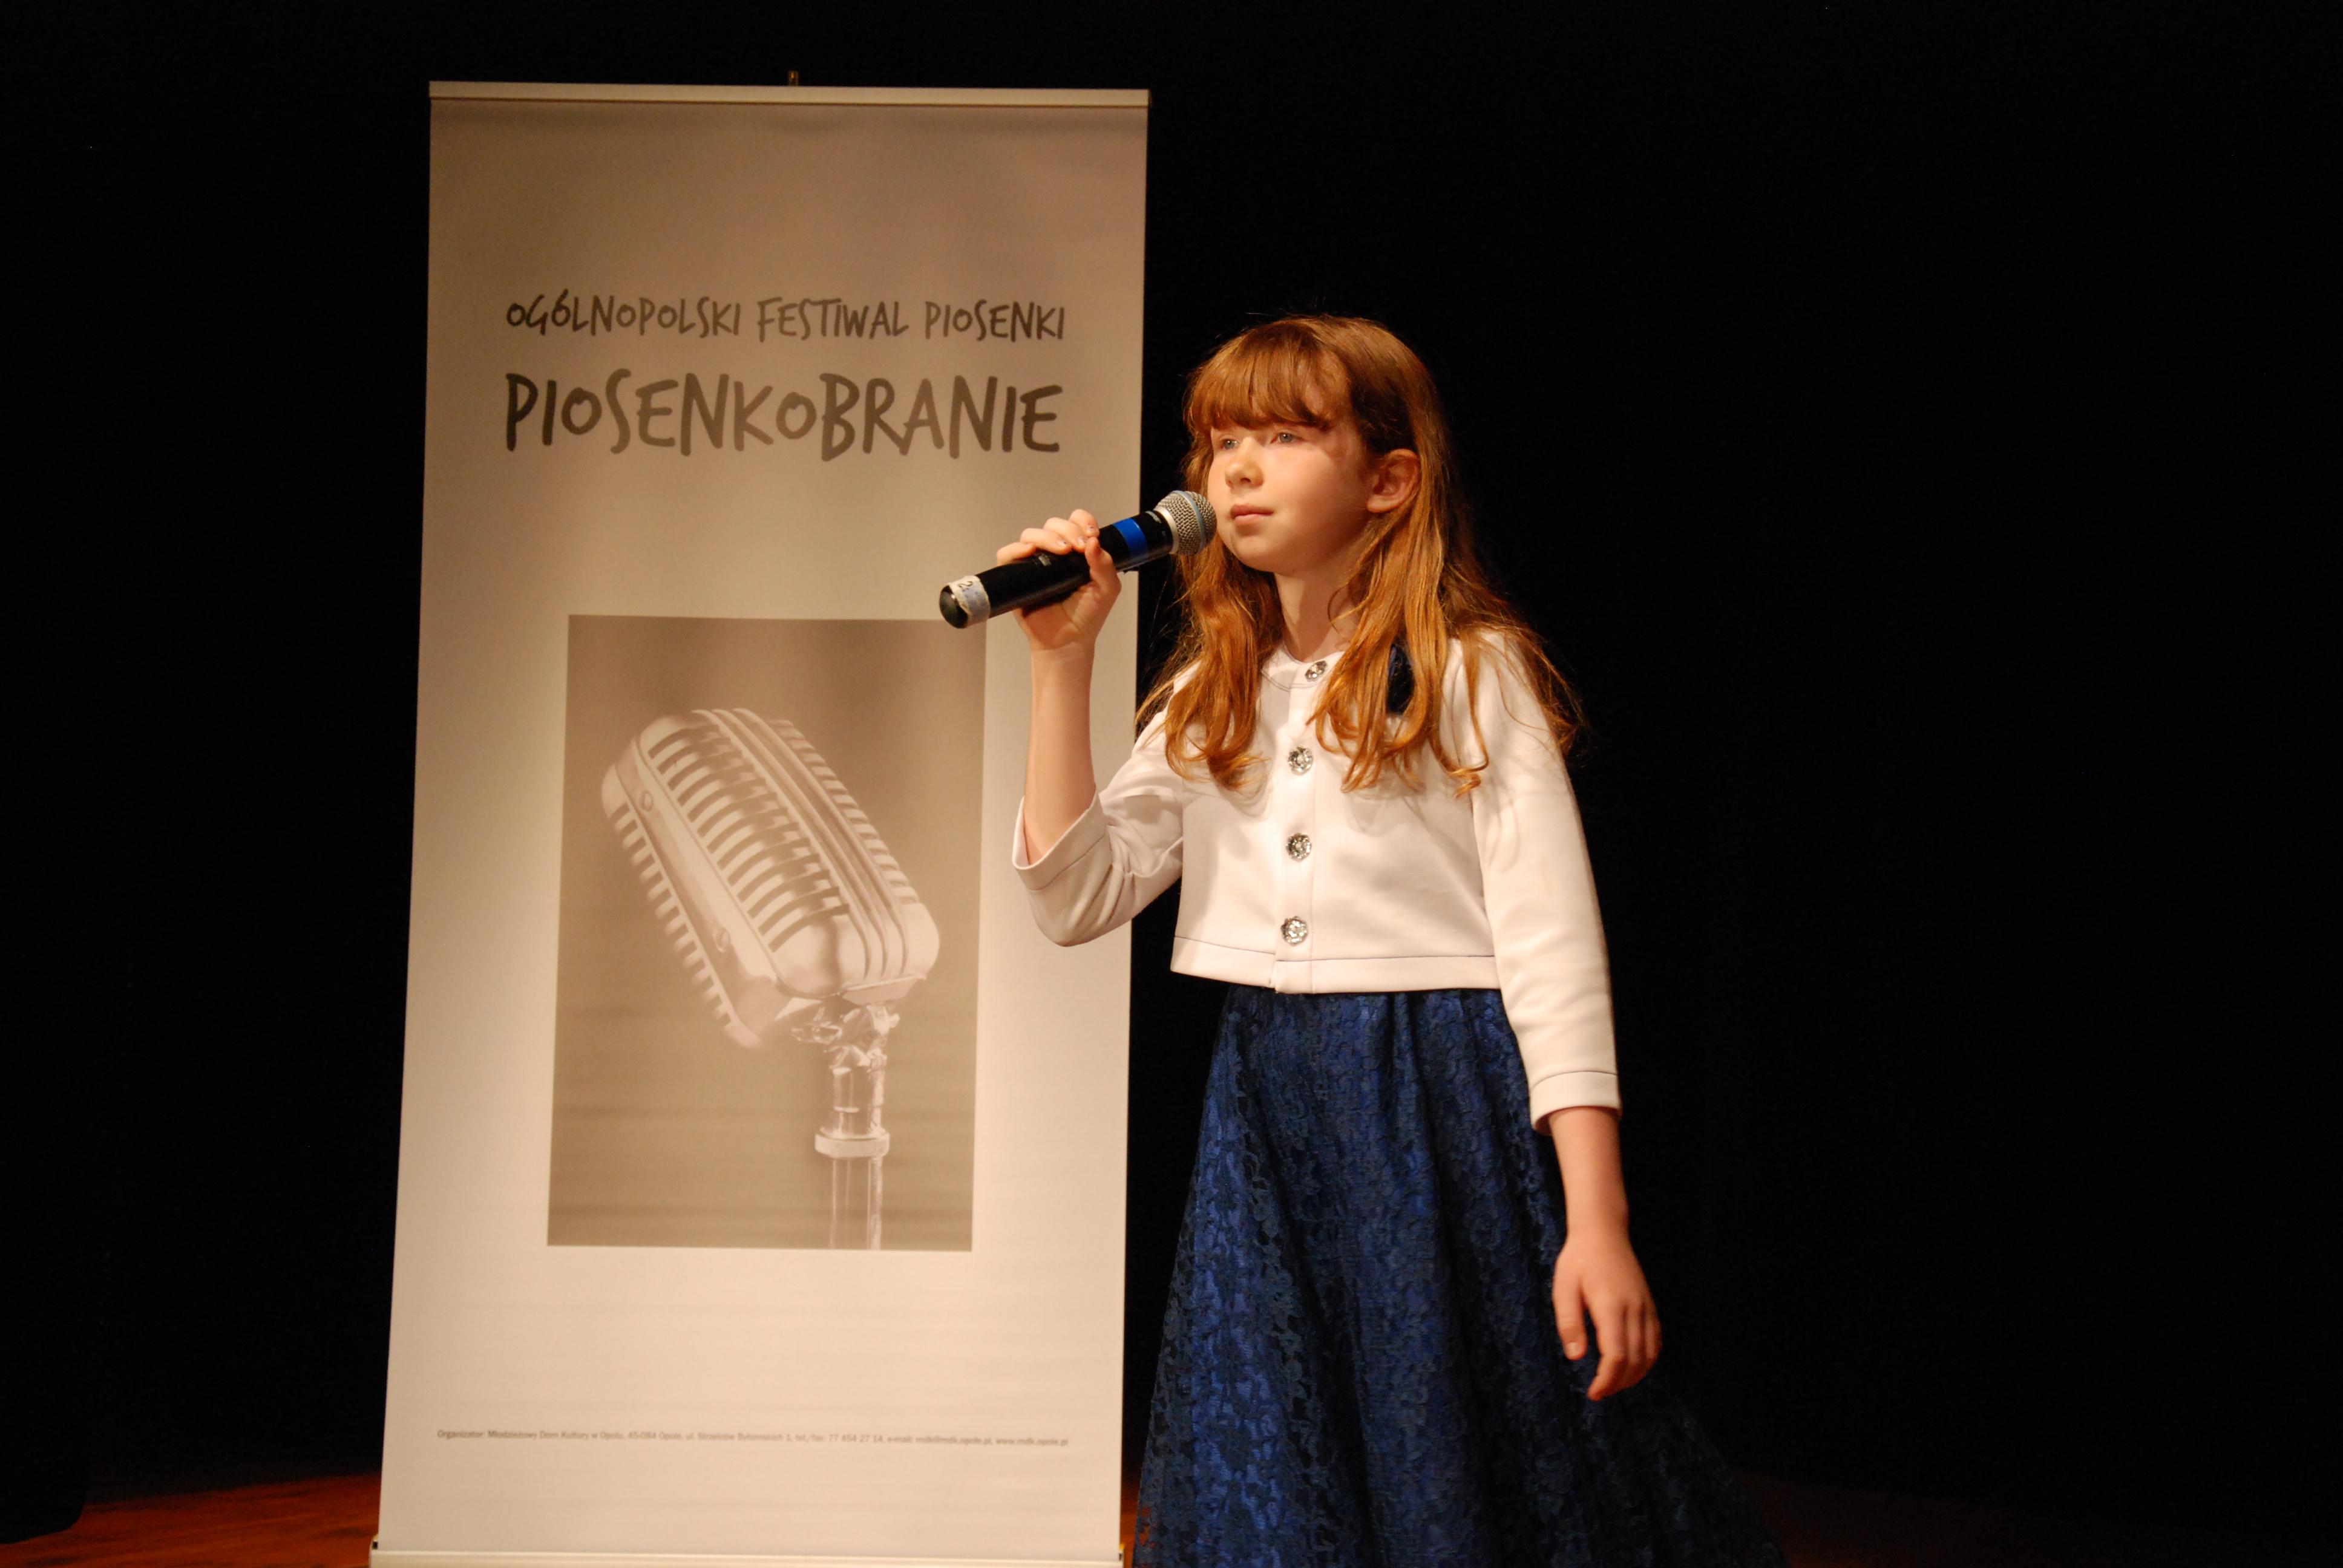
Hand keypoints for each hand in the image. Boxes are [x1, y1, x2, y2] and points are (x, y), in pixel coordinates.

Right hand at [997, 508, 1119, 654]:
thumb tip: (1094, 541)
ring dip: (1046, 537)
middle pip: (1053, 524)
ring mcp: (1034, 563)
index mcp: (1076, 552)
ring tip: (1062, 551)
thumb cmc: (1087, 616)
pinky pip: (1007, 554)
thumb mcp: (1106, 590)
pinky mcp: (1016, 576)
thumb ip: (1105, 565)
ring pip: (1031, 535)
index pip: (1076, 523)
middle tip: (1079, 546)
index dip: (1083, 521)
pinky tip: (1030, 552)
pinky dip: (1016, 549)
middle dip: (1068, 530)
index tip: (1091, 534)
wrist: (1068, 642)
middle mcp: (1054, 554)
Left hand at [1553, 1225, 1659, 1400]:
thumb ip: (1570, 1323)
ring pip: (1650, 1354)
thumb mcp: (1563, 1288)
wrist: (1604, 1233)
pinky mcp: (1650, 1306)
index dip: (1607, 1380)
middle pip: (1636, 1360)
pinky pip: (1656, 1341)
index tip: (1593, 1393)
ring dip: (1635, 1376)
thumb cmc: (1578, 1260)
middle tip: (1599, 1392)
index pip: (1617, 1355)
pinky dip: (1648, 1360)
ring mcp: (1646, 1308)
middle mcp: (1634, 1309)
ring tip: (1613, 1384)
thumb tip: (1576, 1357)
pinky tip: (1632, 1367)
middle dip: (1619, 1383)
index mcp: (1611, 1306)